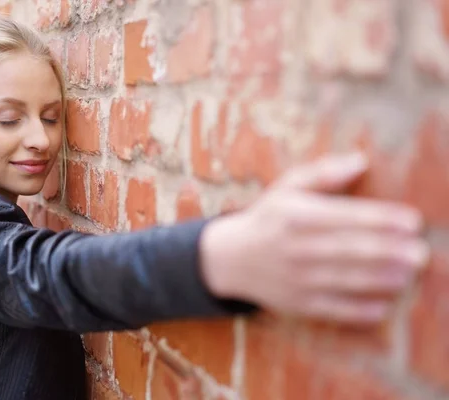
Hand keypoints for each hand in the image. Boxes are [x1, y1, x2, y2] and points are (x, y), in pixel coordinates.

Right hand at [200, 152, 429, 324]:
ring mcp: (295, 278)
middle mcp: (295, 247)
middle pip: (348, 250)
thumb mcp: (286, 188)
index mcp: (295, 215)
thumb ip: (323, 174)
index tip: (411, 220)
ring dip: (379, 278)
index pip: (343, 216)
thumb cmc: (268, 218)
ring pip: (344, 279)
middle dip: (387, 251)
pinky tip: (382, 306)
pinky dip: (356, 310)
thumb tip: (361, 160)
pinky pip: (331, 308)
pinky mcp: (296, 303)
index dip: (379, 219)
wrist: (231, 258)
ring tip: (408, 274)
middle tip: (420, 252)